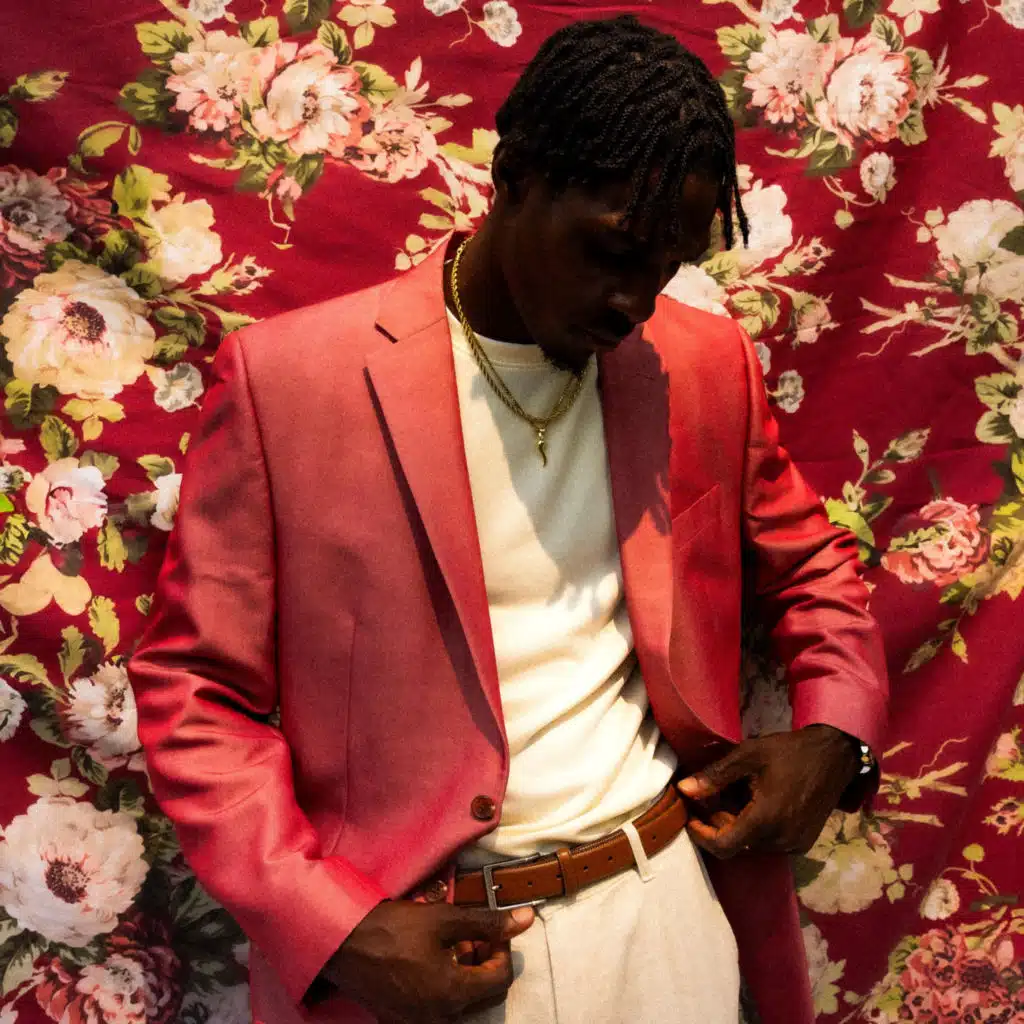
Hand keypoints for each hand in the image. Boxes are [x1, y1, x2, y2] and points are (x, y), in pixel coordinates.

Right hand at [323, 900, 534, 1022]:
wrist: (342, 944)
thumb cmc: (393, 928)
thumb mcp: (444, 918)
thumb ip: (487, 922)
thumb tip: (526, 920)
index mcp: (454, 994)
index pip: (501, 978)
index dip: (503, 949)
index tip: (491, 929)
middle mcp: (440, 1018)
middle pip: (483, 994)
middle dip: (485, 962)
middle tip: (472, 935)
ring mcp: (419, 1023)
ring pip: (461, 1002)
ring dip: (465, 974)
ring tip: (451, 945)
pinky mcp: (401, 1021)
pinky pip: (437, 1008)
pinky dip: (443, 986)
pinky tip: (431, 962)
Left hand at [677, 725, 859, 858]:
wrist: (835, 756)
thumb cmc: (790, 752)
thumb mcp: (749, 755)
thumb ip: (715, 776)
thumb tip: (684, 790)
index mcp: (766, 819)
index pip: (724, 846)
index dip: (701, 836)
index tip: (690, 817)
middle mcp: (781, 840)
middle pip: (736, 844)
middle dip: (717, 824)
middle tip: (712, 797)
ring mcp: (795, 844)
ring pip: (751, 844)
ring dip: (736, 826)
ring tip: (734, 795)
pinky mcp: (803, 843)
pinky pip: (768, 843)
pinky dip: (755, 828)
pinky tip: (754, 803)